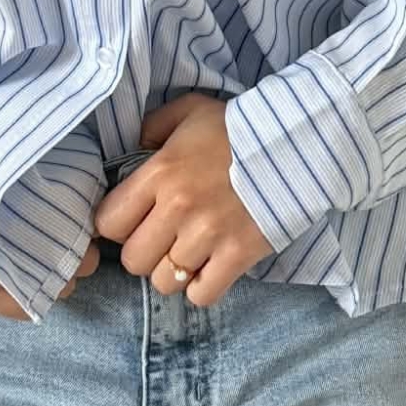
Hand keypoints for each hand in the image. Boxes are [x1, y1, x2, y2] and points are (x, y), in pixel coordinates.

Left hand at [92, 93, 272, 308]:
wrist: (296, 141)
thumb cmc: (238, 127)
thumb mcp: (190, 110)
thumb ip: (152, 127)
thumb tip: (133, 149)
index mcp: (160, 173)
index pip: (108, 223)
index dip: (117, 224)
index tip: (133, 220)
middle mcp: (178, 208)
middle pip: (133, 261)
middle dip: (143, 252)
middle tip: (162, 238)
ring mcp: (209, 235)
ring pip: (163, 282)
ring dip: (172, 272)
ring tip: (188, 252)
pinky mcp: (238, 256)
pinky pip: (201, 295)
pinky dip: (201, 287)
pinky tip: (208, 267)